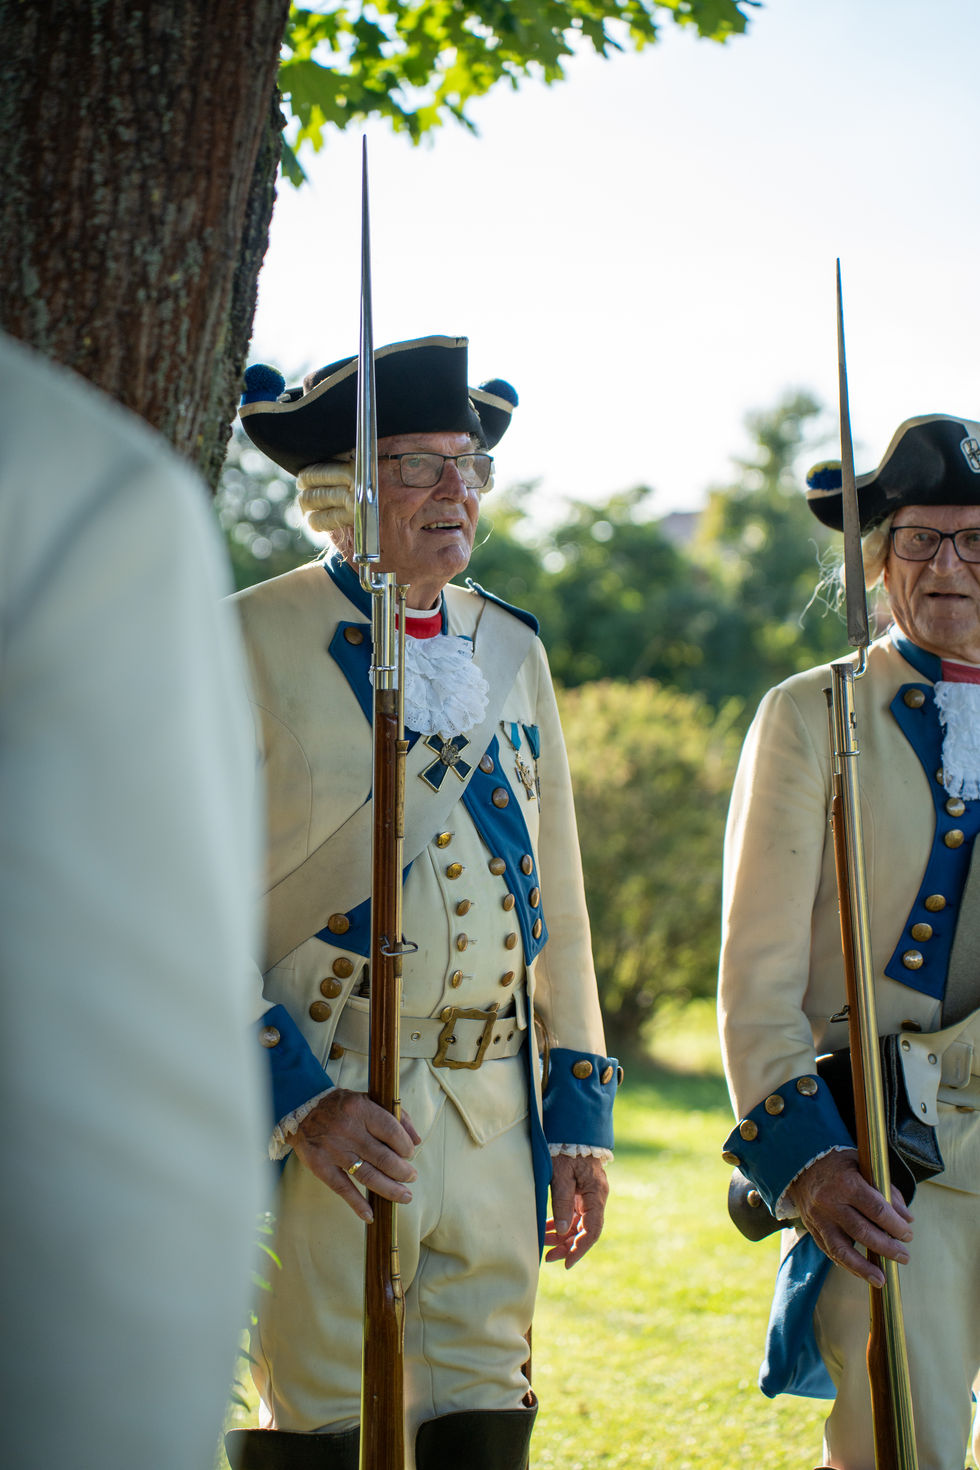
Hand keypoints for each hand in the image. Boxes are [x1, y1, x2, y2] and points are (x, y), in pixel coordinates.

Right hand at [289, 1088, 420, 1222]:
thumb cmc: (341, 1106)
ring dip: (389, 1189)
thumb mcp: (368, 1099)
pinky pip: (342, 1188)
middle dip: (402, 1172)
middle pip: (383, 1158)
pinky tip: (370, 1215)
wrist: (300, 1109)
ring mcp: (334, 1150)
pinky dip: (357, 1204)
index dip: (406, 1147)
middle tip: (412, 1177)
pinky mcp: (320, 1165)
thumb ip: (395, 1116)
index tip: (410, 1154)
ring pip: (367, 1175)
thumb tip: (416, 1140)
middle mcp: (348, 1130)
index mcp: (361, 1110)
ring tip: (405, 1196)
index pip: (391, 1132)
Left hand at [544, 1153, 608, 1268]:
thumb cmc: (565, 1149)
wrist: (571, 1128)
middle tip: (549, 1257)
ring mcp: (589, 1195)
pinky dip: (562, 1223)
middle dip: (567, 1245)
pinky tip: (548, 1229)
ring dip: (563, 1235)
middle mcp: (596, 1197)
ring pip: (578, 1223)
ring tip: (544, 1243)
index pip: (592, 1230)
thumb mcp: (561, 1175)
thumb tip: (563, 1231)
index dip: (580, 1249)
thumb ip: (562, 1202)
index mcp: (596, 1195)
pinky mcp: (581, 1191)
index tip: (566, 1263)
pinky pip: (574, 1213)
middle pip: (585, 1230)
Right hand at [786, 1149, 913, 1286]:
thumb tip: (907, 1218)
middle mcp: (830, 1202)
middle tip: (904, 1257)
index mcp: (846, 1183)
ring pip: (842, 1249)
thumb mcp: (864, 1166)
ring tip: (881, 1279)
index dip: (896, 1226)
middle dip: (887, 1248)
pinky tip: (861, 1272)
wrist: (800, 1163)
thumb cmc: (839, 1165)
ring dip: (864, 1267)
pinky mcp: (811, 1228)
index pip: (877, 1210)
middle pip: (863, 1232)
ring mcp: (818, 1217)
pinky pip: (829, 1251)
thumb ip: (887, 1190)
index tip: (908, 1235)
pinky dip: (846, 1264)